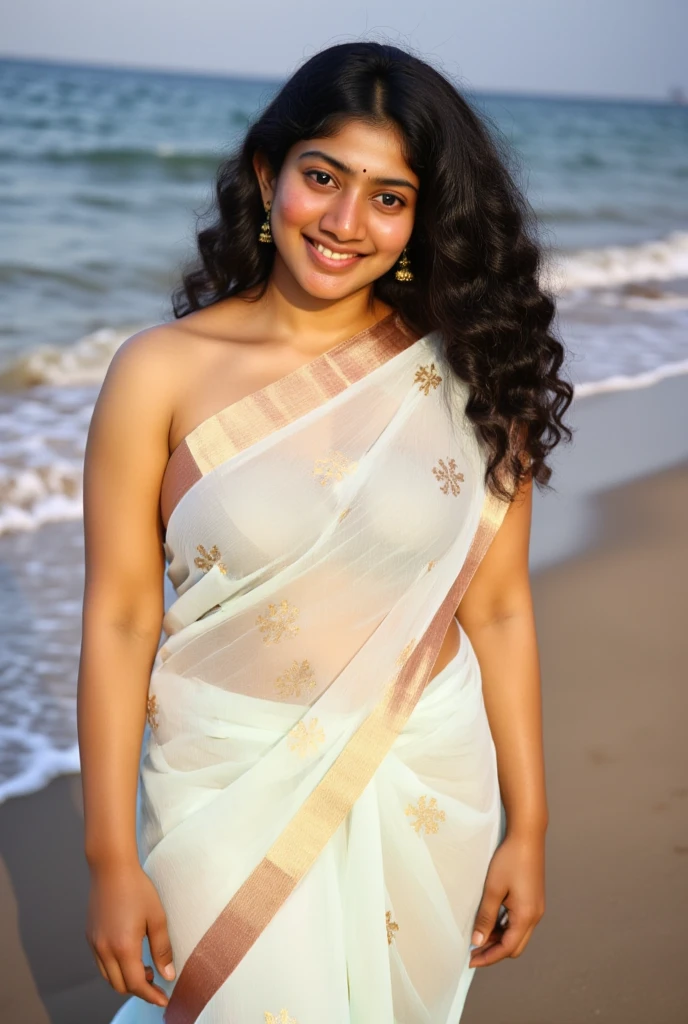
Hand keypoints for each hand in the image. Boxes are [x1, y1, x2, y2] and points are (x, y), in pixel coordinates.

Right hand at [86, 860, 174, 1006]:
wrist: (111, 868)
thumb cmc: (138, 889)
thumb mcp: (157, 917)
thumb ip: (162, 949)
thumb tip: (168, 975)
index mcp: (123, 947)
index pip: (137, 984)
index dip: (151, 995)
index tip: (164, 1000)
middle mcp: (104, 950)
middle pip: (120, 986)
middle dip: (139, 989)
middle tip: (157, 979)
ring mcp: (94, 944)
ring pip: (108, 977)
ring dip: (126, 979)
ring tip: (145, 968)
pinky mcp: (90, 936)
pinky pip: (101, 964)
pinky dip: (115, 968)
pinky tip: (129, 955)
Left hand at [469, 831, 544, 967]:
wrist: (527, 836)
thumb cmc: (510, 859)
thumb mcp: (493, 889)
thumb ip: (486, 917)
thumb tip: (478, 941)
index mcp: (527, 916)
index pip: (508, 948)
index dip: (489, 957)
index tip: (471, 960)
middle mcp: (535, 916)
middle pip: (515, 946)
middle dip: (494, 951)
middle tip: (473, 951)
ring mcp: (536, 908)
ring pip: (517, 935)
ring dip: (499, 939)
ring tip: (478, 936)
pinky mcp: (533, 900)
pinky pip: (519, 922)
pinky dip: (505, 927)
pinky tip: (491, 921)